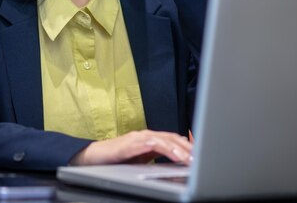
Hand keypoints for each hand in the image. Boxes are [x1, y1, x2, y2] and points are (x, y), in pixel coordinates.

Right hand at [70, 130, 192, 165]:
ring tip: (192, 159)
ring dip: (181, 149)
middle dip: (189, 147)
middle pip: (173, 138)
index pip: (173, 139)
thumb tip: (173, 160)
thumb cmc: (115, 160)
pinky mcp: (133, 143)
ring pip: (166, 139)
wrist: (93, 157)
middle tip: (203, 157)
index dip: (188, 145)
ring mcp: (139, 137)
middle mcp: (146, 135)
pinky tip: (176, 156)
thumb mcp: (139, 160)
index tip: (200, 154)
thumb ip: (155, 157)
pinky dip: (167, 149)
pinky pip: (153, 144)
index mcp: (149, 139)